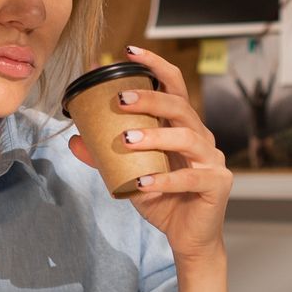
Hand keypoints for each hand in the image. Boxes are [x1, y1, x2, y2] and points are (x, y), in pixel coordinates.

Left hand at [69, 45, 232, 263]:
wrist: (188, 239)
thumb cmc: (163, 200)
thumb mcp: (129, 174)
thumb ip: (106, 156)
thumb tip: (74, 139)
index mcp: (183, 127)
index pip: (174, 86)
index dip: (155, 66)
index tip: (129, 52)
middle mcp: (201, 138)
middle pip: (180, 106)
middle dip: (151, 98)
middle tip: (120, 99)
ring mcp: (213, 160)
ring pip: (187, 136)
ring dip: (154, 136)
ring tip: (125, 140)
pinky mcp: (217, 184)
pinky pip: (188, 178)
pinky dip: (163, 180)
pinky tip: (141, 184)